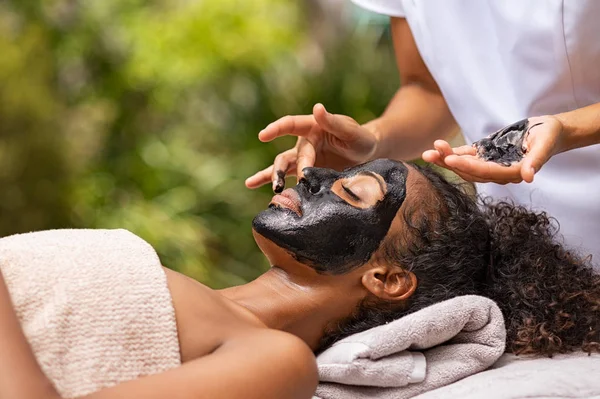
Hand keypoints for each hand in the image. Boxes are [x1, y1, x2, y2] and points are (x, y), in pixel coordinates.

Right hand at [245, 103, 377, 190]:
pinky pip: (287, 177)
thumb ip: (334, 122)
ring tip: (274, 188)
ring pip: (283, 166)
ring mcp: (304, 159)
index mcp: (312, 127)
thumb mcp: (351, 131)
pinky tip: (251, 183)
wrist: (367, 156)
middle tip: (282, 182)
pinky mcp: (306, 173)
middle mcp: (304, 143)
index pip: (291, 124)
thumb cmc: (360, 139)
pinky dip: (269, 180)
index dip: (277, 129)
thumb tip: (317, 108)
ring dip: (274, 176)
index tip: (264, 135)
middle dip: (284, 169)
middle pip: (288, 155)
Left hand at [422, 115, 564, 183]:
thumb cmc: (549, 136)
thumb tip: (528, 177)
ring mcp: (489, 163)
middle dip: (450, 163)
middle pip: (470, 171)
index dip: (468, 167)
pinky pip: (465, 155)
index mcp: (511, 172)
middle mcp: (498, 171)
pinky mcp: (484, 153)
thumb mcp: (545, 144)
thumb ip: (536, 160)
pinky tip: (437, 148)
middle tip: (432, 155)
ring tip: (428, 153)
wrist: (548, 131)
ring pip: (464, 164)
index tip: (451, 160)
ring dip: (445, 159)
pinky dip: (451, 152)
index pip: (486, 172)